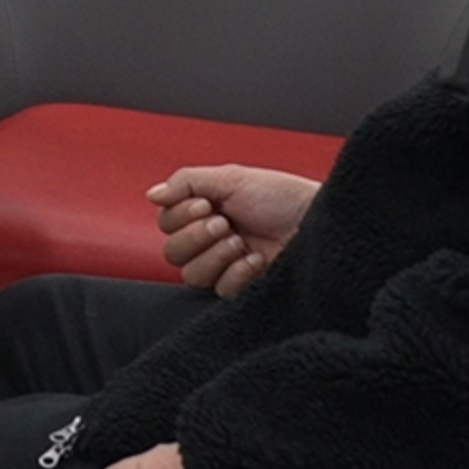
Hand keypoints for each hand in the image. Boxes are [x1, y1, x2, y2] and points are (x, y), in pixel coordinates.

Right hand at [148, 166, 317, 297]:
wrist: (317, 220)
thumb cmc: (282, 196)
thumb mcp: (232, 178)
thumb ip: (186, 182)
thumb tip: (151, 194)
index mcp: (205, 212)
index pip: (166, 223)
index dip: (179, 216)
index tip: (205, 204)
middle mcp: (211, 240)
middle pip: (172, 253)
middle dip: (195, 236)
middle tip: (224, 223)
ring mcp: (226, 266)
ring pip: (191, 275)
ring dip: (214, 255)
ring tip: (240, 241)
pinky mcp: (244, 288)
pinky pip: (220, 289)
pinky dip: (236, 272)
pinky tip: (256, 259)